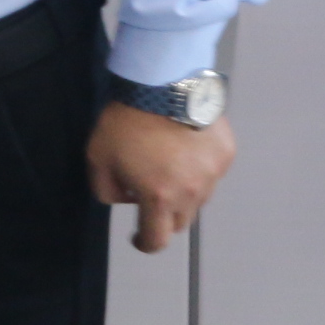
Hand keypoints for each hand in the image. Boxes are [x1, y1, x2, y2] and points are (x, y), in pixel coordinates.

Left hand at [88, 102, 234, 252]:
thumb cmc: (127, 120)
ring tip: (170, 164)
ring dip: (184, 191)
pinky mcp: (226, 153)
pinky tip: (187, 147)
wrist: (161, 81)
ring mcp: (213, 173)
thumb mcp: (98, 158)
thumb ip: (107, 190)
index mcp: (159, 198)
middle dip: (163, 213)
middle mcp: (191, 192)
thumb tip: (126, 198)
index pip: (157, 240)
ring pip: (199, 197)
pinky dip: (200, 167)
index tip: (140, 237)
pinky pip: (212, 171)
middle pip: (180, 221)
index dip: (145, 243)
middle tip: (151, 191)